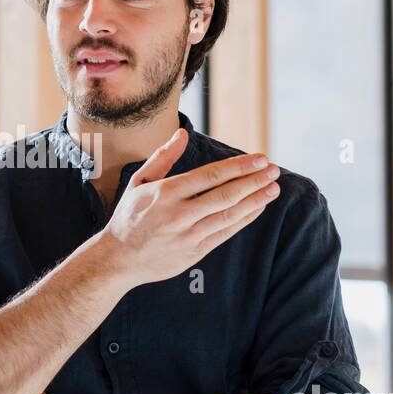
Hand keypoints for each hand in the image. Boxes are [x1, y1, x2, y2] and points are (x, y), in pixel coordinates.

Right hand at [102, 129, 280, 285]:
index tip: (260, 158)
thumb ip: (162, 157)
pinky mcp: (194, 253)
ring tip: (273, 188)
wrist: (118, 260)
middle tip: (274, 170)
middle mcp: (179, 214)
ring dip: (255, 201)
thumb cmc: (129, 216)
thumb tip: (181, 133)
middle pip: (226, 195)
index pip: (211, 175)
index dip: (240, 166)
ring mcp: (188, 236)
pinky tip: (257, 208)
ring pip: (229, 215)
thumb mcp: (139, 182)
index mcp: (166, 193)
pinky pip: (225, 233)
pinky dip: (243, 220)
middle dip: (254, 181)